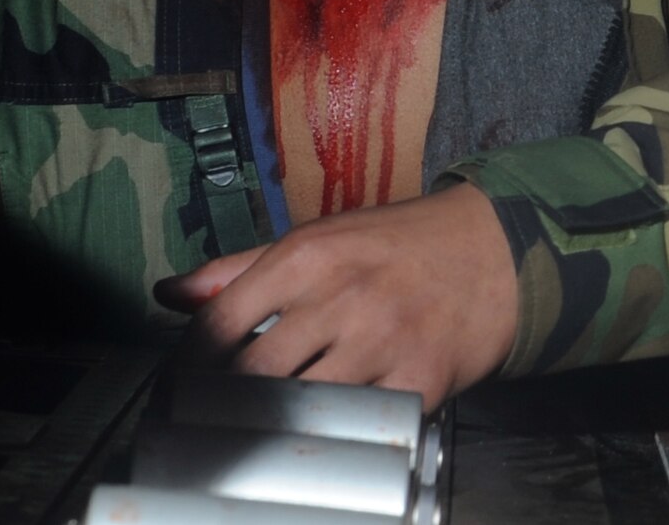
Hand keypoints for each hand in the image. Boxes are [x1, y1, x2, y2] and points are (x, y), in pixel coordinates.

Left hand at [156, 184, 517, 409]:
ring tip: (276, 426)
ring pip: (300, 407)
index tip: (183, 391)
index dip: (187, 370)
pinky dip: (345, 430)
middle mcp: (340, 296)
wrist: (500, 246)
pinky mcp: (421, 378)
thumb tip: (168, 294)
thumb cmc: (402, 244)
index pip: (215, 328)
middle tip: (221, 421)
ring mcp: (383, 340)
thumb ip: (240, 270)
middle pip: (249, 376)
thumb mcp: (321, 238)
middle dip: (227, 405)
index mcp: (306, 257)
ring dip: (282, 423)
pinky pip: (362, 423)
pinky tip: (341, 423)